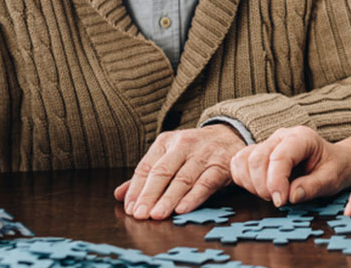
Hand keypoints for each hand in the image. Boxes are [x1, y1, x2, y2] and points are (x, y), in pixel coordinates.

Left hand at [114, 124, 244, 218]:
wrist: (231, 135)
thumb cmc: (194, 151)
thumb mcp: (169, 155)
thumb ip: (146, 175)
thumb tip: (120, 195)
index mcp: (166, 142)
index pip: (146, 167)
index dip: (137, 189)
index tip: (130, 208)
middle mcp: (184, 145)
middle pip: (163, 172)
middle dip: (149, 195)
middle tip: (140, 214)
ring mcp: (203, 155)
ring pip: (183, 179)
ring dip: (169, 199)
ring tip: (157, 215)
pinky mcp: (221, 165)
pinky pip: (205, 183)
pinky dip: (193, 197)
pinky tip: (182, 209)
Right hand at [230, 126, 350, 207]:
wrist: (334, 161)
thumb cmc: (334, 167)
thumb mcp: (332, 179)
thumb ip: (313, 187)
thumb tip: (291, 196)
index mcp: (301, 137)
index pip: (279, 156)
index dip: (276, 181)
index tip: (281, 201)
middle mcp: (281, 136)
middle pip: (257, 159)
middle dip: (263, 186)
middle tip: (279, 201)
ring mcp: (267, 143)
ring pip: (244, 161)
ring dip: (252, 184)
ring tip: (271, 194)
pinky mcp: (257, 153)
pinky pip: (238, 164)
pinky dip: (244, 180)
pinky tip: (260, 189)